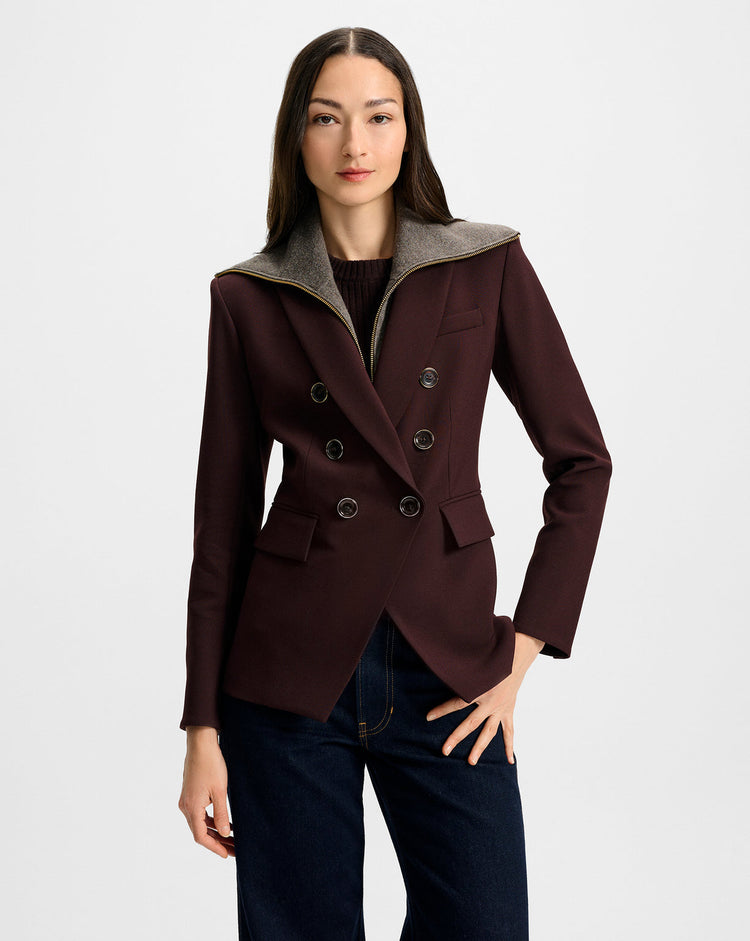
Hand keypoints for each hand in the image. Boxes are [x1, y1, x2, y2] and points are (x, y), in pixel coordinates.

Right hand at [178, 727, 234, 857]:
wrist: (200, 744)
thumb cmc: (211, 765)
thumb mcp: (220, 791)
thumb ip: (222, 814)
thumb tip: (226, 834)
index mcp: (191, 808)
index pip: (201, 837)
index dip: (214, 847)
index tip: (227, 854)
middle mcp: (185, 807)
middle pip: (200, 832)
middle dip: (217, 842)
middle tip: (234, 849)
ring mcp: (186, 800)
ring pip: (200, 823)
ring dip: (215, 832)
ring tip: (232, 839)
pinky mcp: (190, 794)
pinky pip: (200, 814)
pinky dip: (211, 821)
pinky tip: (225, 823)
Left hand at [425, 631, 543, 765]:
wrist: (516, 657)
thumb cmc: (493, 657)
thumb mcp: (475, 663)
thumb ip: (460, 669)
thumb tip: (442, 665)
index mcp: (480, 689)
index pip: (457, 703)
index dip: (442, 710)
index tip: (428, 717)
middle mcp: (490, 702)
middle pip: (470, 723)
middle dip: (457, 737)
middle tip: (445, 751)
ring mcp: (500, 709)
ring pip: (489, 732)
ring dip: (479, 747)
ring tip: (471, 762)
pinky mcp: (509, 711)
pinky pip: (509, 731)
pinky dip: (509, 746)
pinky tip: (509, 760)